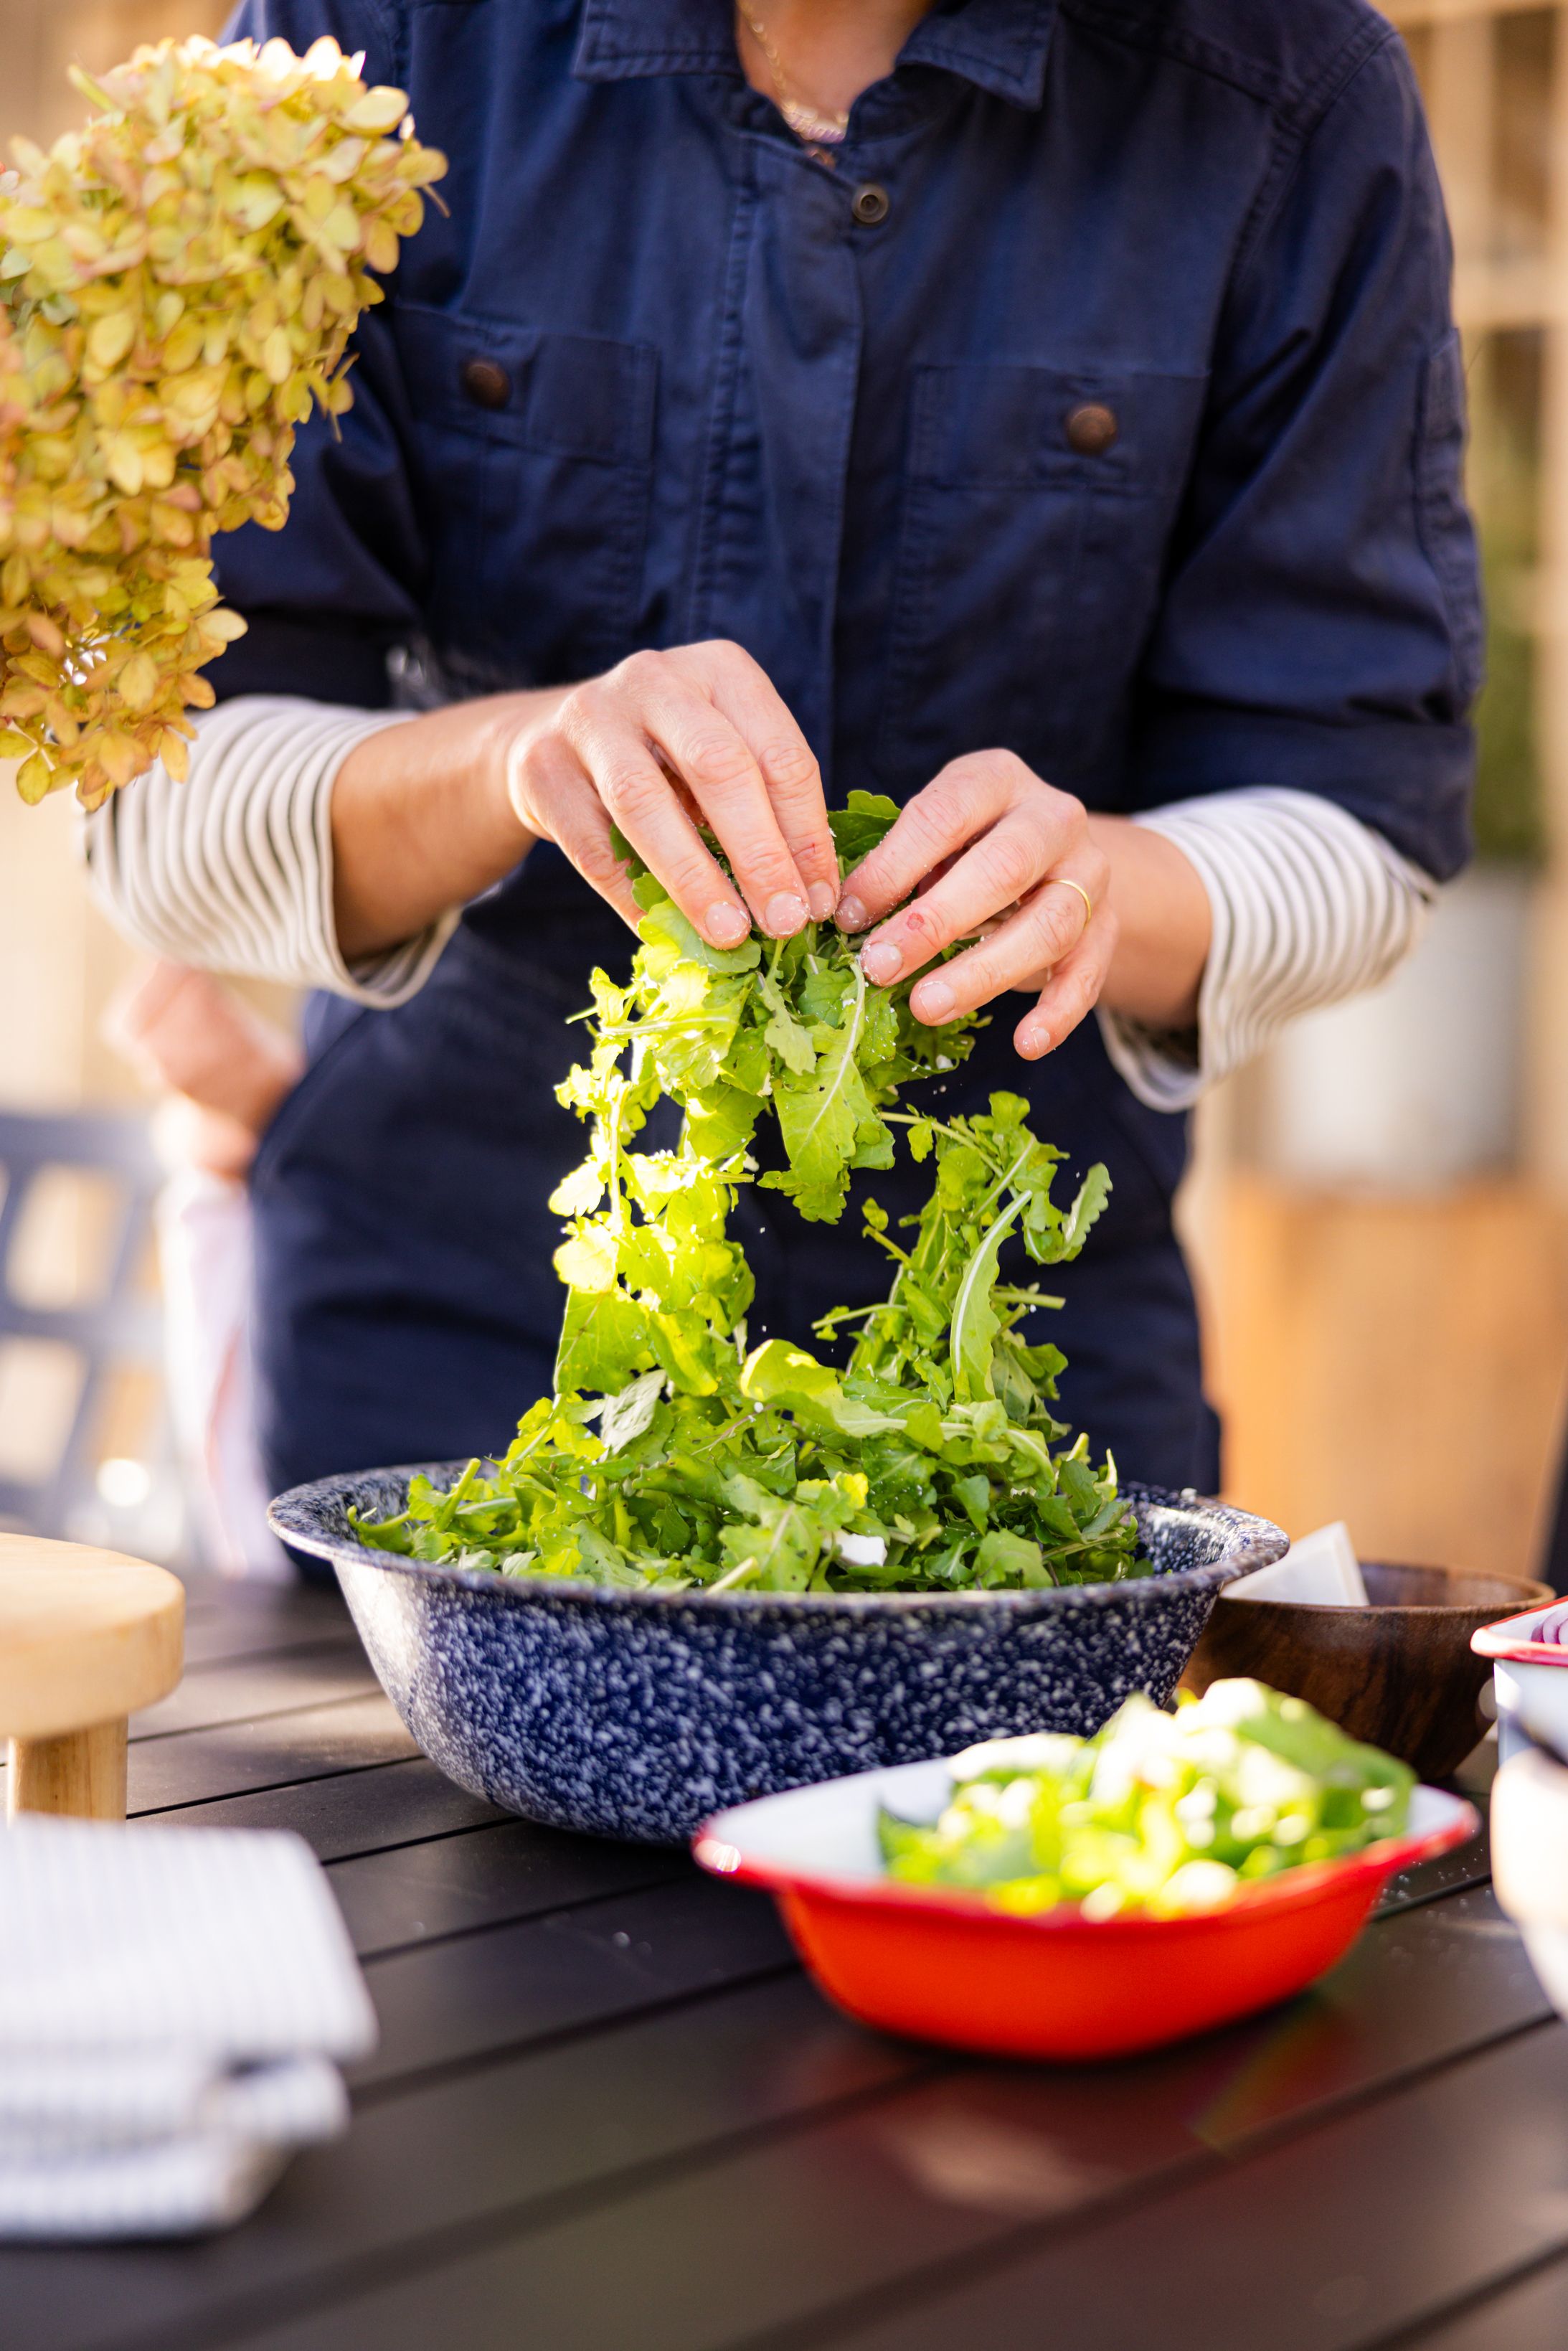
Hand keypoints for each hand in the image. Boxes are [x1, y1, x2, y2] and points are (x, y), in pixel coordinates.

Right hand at [505, 641, 838, 947]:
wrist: (549, 740)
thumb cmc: (663, 760)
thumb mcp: (719, 758)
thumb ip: (762, 809)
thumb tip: (810, 899)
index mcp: (721, 670)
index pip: (781, 755)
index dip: (806, 835)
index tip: (820, 903)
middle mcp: (656, 679)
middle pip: (718, 767)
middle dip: (759, 853)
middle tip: (784, 922)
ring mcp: (591, 718)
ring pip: (645, 803)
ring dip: (693, 878)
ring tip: (729, 935)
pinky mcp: (542, 767)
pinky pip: (592, 844)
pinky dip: (631, 896)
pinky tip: (662, 932)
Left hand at [836, 752, 1115, 1060]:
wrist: (1056, 860)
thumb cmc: (966, 849)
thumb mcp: (932, 838)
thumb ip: (893, 865)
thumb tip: (839, 915)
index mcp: (995, 779)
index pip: (944, 814)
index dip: (893, 867)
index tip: (848, 916)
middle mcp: (1053, 818)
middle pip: (1004, 867)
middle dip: (936, 921)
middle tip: (880, 967)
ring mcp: (1088, 874)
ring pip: (1048, 925)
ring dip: (983, 973)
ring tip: (926, 1007)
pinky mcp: (1105, 928)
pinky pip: (1087, 974)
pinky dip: (1058, 1014)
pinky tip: (1024, 1044)